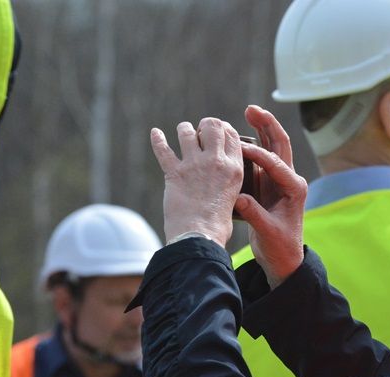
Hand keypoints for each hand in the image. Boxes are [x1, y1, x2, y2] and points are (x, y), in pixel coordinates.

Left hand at [150, 118, 243, 246]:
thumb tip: (221, 178)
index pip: (232, 135)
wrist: (199, 237)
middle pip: (211, 126)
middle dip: (205, 125)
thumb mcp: (234, 198)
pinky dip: (158, 140)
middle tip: (200, 131)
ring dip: (184, 130)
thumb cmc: (217, 225)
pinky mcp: (174, 173)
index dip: (224, 128)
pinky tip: (155, 133)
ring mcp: (193, 165)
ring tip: (183, 132)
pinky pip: (163, 150)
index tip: (219, 130)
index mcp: (234, 169)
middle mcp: (215, 162)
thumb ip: (228, 181)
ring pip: (186, 132)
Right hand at [235, 105, 306, 287]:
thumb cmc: (280, 247)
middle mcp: (290, 179)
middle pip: (280, 144)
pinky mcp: (269, 184)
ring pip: (272, 147)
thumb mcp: (267, 232)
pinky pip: (262, 158)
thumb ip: (254, 214)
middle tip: (251, 109)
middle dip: (267, 124)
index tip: (238, 147)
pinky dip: (253, 143)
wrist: (284, 259)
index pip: (275, 163)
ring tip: (248, 112)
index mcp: (294, 188)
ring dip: (261, 128)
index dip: (257, 153)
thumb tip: (238, 199)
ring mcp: (279, 180)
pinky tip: (238, 135)